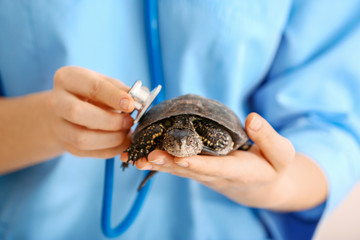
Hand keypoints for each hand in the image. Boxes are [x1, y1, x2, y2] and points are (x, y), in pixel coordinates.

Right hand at [46, 66, 134, 157]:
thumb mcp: (106, 84)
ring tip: (127, 132)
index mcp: (67, 78)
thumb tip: (141, 99)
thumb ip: (122, 90)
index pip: (91, 87)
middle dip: (109, 120)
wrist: (68, 110)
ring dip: (111, 138)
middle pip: (77, 113)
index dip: (114, 97)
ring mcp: (58, 126)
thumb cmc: (92, 94)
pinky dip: (110, 150)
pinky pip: (88, 152)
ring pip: (81, 138)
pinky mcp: (65, 145)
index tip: (131, 105)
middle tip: (129, 121)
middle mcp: (56, 101)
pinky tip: (123, 142)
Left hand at [122, 113, 326, 209]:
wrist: (260, 184)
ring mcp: (203, 172)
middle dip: (165, 164)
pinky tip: (139, 152)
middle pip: (186, 170)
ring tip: (132, 156)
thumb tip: (253, 118)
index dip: (195, 164)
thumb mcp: (280, 154)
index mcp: (236, 172)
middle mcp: (214, 175)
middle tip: (144, 157)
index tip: (178, 158)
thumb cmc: (272, 166)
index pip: (213, 169)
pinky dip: (157, 158)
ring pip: (176, 169)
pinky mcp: (197, 167)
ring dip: (154, 163)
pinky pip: (176, 163)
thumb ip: (268, 138)